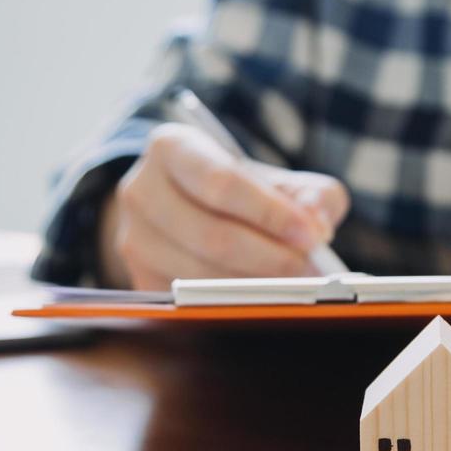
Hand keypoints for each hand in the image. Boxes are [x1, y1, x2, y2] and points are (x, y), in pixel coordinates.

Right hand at [99, 123, 348, 289]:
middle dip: (269, 257)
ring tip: (295, 285)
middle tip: (310, 269)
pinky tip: (264, 298)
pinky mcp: (139, 280)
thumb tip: (317, 223)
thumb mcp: (274, 177)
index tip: (311, 235)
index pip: (221, 182)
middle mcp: (141, 191)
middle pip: (210, 235)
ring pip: (200, 275)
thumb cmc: (239, 191)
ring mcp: (133, 239)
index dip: (269, 213)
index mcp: (171, 147)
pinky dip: (234, 304)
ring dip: (255, 286)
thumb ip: (308, 193)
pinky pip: (192, 302)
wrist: (186, 207)